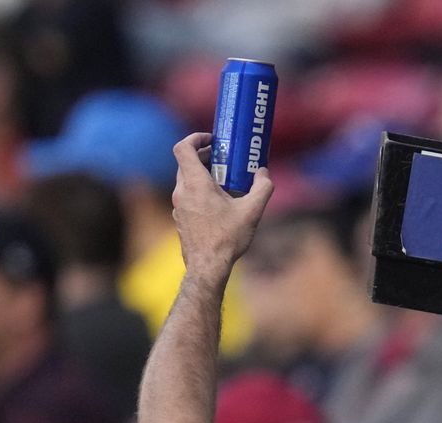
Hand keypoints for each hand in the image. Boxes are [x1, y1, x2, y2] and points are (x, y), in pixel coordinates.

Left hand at [171, 133, 273, 275]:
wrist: (208, 267)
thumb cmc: (227, 238)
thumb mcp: (252, 211)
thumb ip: (262, 188)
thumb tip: (264, 173)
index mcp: (195, 183)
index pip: (183, 148)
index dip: (195, 138)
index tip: (211, 140)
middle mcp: (182, 191)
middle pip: (186, 163)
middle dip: (204, 156)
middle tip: (222, 158)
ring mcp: (178, 206)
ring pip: (186, 180)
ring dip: (202, 175)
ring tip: (223, 182)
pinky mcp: (180, 218)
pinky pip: (187, 196)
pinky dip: (199, 191)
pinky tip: (217, 204)